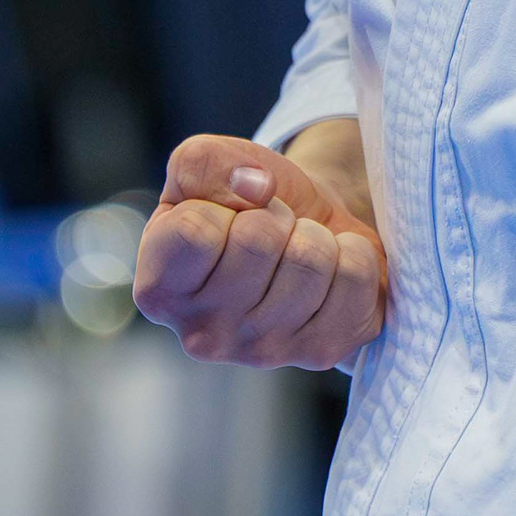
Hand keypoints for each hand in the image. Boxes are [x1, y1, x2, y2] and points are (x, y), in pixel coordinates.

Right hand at [133, 125, 385, 368]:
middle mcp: (203, 335)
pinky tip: (332, 272)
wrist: (309, 224)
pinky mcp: (323, 351)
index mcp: (160, 291)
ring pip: (311, 258)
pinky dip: (352, 253)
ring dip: (315, 234)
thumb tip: (253, 188)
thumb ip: (203, 164)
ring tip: (300, 249)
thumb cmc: (247, 199)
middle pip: (259, 240)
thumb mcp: (207, 164)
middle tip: (274, 229)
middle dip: (275, 214)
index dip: (224, 200)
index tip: (229, 212)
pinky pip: (355, 275)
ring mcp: (263, 351)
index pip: (195, 231)